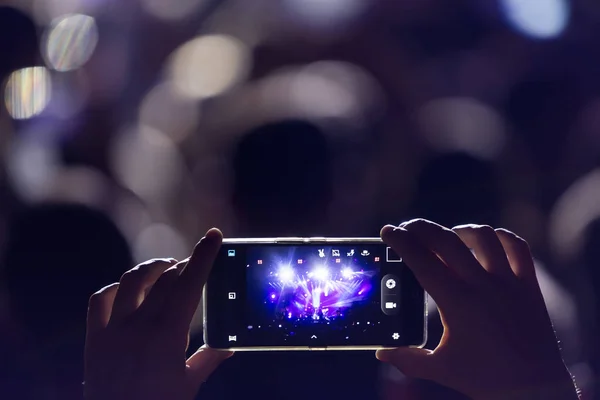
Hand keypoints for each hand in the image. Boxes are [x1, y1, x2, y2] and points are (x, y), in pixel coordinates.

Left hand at [84, 228, 231, 399]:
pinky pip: (99, 301)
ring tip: (166, 269)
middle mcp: (138, 326)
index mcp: (167, 336)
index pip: (189, 284)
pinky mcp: (93, 339)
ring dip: (152, 269)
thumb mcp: (188, 386)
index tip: (213, 236)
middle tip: (195, 263)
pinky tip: (126, 290)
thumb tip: (229, 347)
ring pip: (131, 281)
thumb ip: (209, 360)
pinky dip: (115, 288)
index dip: (203, 257)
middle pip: (165, 278)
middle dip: (184, 264)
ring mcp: (112, 330)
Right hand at [377, 220, 578, 399]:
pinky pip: (518, 247)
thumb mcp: (440, 369)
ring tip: (447, 237)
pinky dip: (501, 237)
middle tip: (408, 228)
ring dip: (459, 231)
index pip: (422, 261)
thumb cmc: (486, 380)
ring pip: (483, 236)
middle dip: (421, 228)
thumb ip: (407, 358)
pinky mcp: (529, 286)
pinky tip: (486, 241)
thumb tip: (382, 352)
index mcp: (457, 303)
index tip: (388, 231)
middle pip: (446, 240)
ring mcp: (509, 283)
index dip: (401, 242)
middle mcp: (483, 286)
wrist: (534, 390)